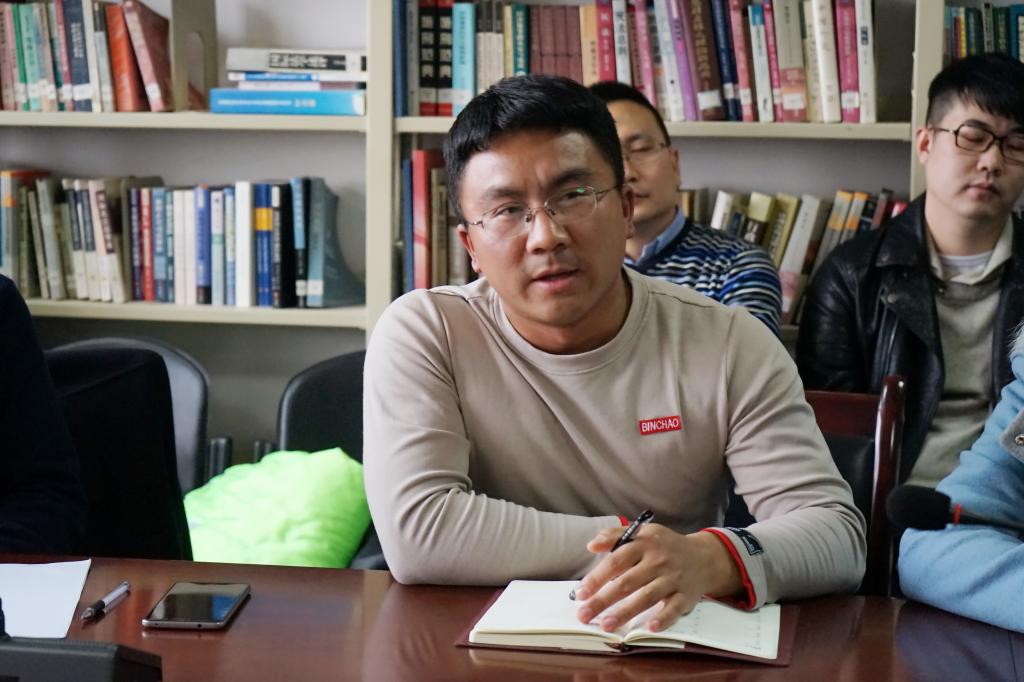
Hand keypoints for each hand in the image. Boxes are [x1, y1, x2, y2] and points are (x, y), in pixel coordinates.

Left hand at [572, 525, 741, 632]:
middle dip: (603, 600)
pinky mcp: (686, 596)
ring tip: (606, 625)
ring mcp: (673, 579)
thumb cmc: (664, 547)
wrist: (703, 557)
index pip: (616, 561)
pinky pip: (674, 608)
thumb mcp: (643, 533)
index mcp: (644, 543)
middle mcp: (658, 561)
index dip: (597, 577)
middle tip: (584, 614)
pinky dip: (663, 618)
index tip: (581, 593)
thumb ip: (615, 536)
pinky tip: (650, 627)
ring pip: (647, 597)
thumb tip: (591, 545)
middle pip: (627, 582)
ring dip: (625, 612)